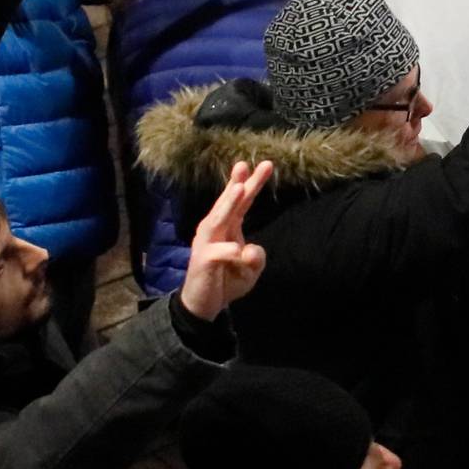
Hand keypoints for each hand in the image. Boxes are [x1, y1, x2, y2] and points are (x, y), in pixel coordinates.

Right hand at [178, 158, 272, 322]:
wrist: (203, 303)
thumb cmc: (226, 280)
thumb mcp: (250, 271)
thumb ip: (256, 258)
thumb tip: (249, 250)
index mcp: (228, 227)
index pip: (242, 202)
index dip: (252, 184)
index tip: (266, 165)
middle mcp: (215, 230)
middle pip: (228, 203)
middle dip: (239, 183)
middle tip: (246, 164)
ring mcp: (206, 243)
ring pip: (218, 219)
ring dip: (228, 203)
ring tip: (239, 188)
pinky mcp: (202, 261)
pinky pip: (217, 252)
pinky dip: (228, 251)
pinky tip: (237, 252)